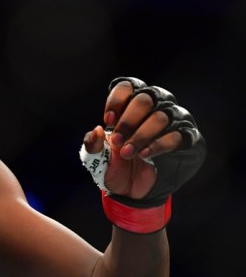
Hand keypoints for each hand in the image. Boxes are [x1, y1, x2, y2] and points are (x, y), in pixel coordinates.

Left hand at [82, 77, 205, 206]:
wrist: (130, 190)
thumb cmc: (113, 164)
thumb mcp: (95, 157)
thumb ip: (92, 143)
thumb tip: (97, 130)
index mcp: (129, 105)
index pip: (128, 86)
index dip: (117, 101)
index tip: (108, 121)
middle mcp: (153, 107)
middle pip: (145, 99)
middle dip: (128, 121)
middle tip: (116, 141)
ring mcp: (171, 121)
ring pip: (161, 116)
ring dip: (141, 135)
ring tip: (127, 153)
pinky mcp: (185, 138)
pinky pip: (177, 135)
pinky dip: (159, 144)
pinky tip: (144, 154)